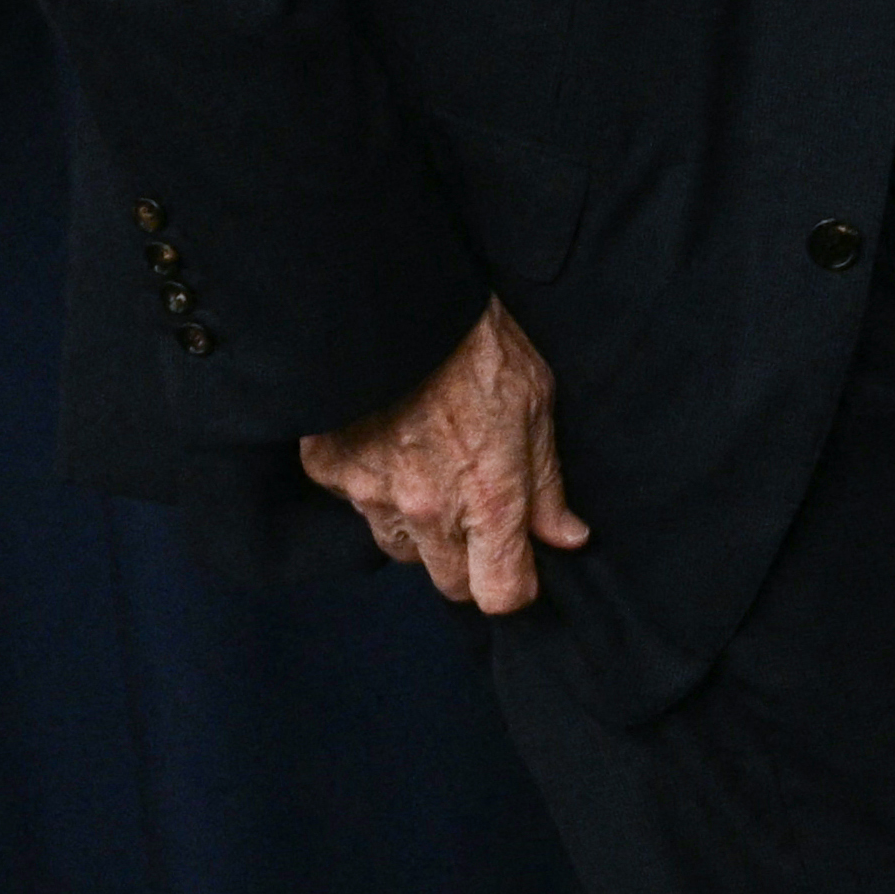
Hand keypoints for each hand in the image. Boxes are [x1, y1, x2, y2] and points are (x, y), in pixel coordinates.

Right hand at [299, 299, 588, 613]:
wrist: (396, 297)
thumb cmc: (476, 342)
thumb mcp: (535, 403)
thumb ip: (547, 482)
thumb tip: (566, 535)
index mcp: (489, 500)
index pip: (500, 596)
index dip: (513, 583)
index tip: (515, 559)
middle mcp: (428, 510)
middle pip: (448, 583)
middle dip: (465, 559)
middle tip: (469, 504)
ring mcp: (371, 492)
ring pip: (398, 546)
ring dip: (415, 525)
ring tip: (423, 465)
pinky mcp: (328, 467)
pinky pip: (352, 500)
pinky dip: (368, 481)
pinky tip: (381, 438)